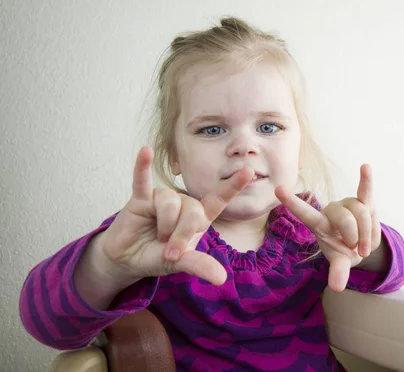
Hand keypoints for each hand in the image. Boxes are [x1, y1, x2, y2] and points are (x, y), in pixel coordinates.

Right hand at [96, 146, 253, 284]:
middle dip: (181, 234)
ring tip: (156, 237)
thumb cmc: (157, 256)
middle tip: (169, 251)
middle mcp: (183, 203)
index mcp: (198, 217)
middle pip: (192, 210)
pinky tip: (145, 151)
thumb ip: (200, 265)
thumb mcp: (181, 263)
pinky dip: (143, 167)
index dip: (233, 186)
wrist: (127, 259)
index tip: (249, 171)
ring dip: (164, 226)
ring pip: (171, 203)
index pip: (219, 199)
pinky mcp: (140, 198)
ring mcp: (162, 198)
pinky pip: (142, 180)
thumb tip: (222, 279)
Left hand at [275, 164, 379, 291]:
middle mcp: (331, 210)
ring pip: (362, 213)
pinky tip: (365, 166)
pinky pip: (366, 190)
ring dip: (368, 233)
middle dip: (356, 238)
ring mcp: (347, 204)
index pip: (305, 213)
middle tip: (358, 250)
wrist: (361, 244)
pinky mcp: (364, 201)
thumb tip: (337, 287)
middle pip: (346, 219)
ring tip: (365, 245)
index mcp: (320, 224)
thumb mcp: (340, 262)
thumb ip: (338, 272)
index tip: (278, 189)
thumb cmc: (344, 251)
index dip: (293, 203)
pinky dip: (367, 180)